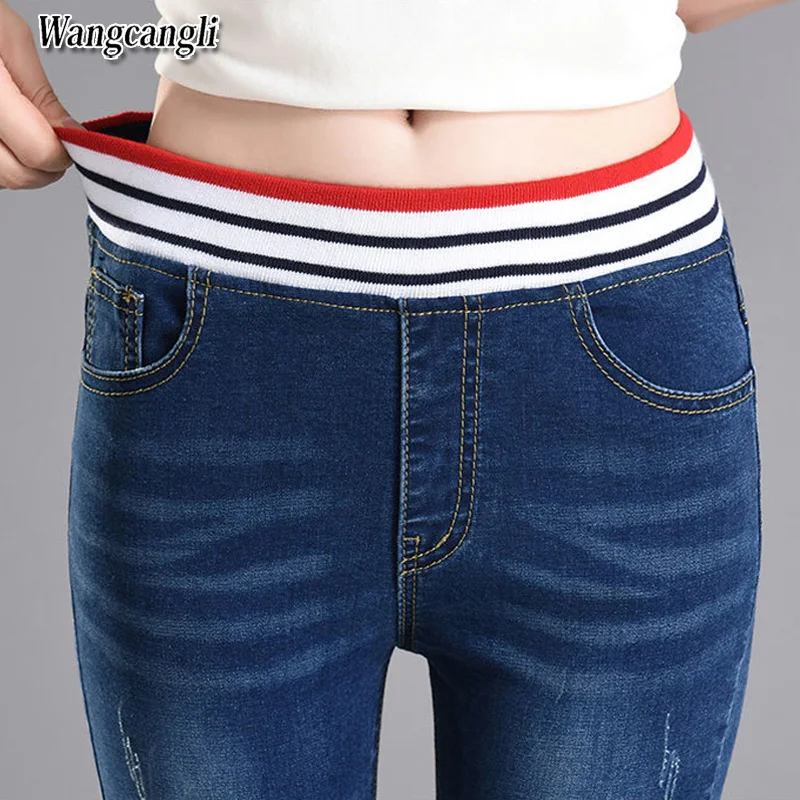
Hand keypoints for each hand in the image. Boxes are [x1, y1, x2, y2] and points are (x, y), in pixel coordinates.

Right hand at [0, 0, 83, 189]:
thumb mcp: (9, 36)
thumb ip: (40, 93)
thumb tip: (70, 134)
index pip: (39, 152)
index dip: (63, 150)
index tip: (71, 140)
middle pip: (18, 175)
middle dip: (46, 166)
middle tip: (53, 142)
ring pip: (1, 179)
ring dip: (21, 166)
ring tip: (25, 134)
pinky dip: (1, 162)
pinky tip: (5, 137)